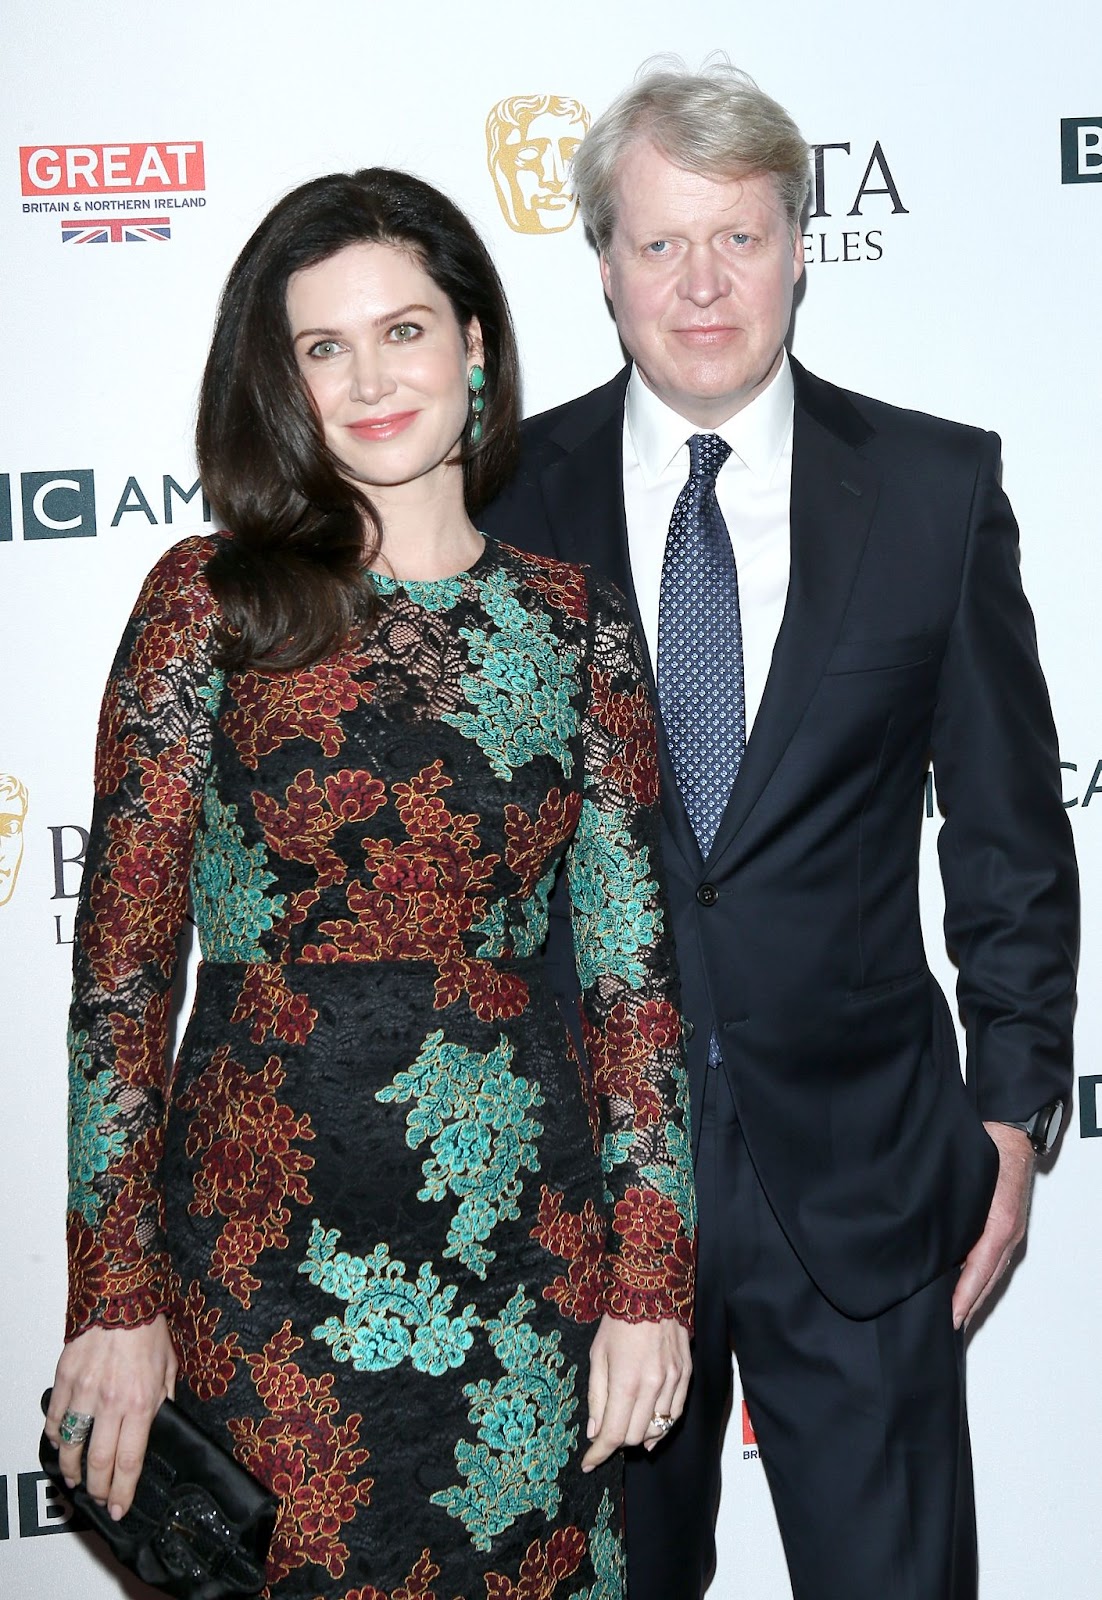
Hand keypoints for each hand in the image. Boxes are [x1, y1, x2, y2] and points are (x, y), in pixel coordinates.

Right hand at [44, 1317, 176, 1520]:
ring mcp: (84, 1392)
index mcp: (140, 1402)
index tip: (119, 1507)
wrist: (122, 1296)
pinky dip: (56, 1436)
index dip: (123, 1491)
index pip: (129, 1461)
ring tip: (78, 1480)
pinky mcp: (65, 1380)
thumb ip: (162, 1402)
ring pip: (71, 1445)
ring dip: (73, 1469)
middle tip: (99, 1498)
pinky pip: (55, 1418)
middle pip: (99, 1461)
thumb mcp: (169, 1368)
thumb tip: (156, 1429)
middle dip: (98, 1488)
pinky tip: (62, 1444)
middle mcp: (110, 1402)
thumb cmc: (148, 1329)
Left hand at [581, 1315, 690, 1471]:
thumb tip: (595, 1431)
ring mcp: (673, 1381)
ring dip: (639, 1434)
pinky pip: (676, 1413)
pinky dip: (662, 1425)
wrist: (651, 1289)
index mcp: (626, 1382)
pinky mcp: (686, 1375)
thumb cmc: (619, 1321)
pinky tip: (651, 1426)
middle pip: (635, 1436)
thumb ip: (597, 1396)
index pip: (613, 1434)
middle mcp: (653, 1386)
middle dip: (617, 1442)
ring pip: (658, 1429)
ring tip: (626, 1426)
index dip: (599, 1454)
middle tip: (605, 1434)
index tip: (589, 1462)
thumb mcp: (598, 1355)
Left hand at [952, 1123, 1034, 1329]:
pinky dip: (978, 1276)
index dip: (965, 1296)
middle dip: (969, 1304)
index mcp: (999, 1225)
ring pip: (990, 1271)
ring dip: (973, 1293)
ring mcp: (1008, 1232)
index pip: (980, 1270)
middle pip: (987, 1279)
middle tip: (949, 1326)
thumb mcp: (968, 1184)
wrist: (1008, 1133)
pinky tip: (962, 1282)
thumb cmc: (990, 1153)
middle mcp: (1006, 1234)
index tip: (952, 1316)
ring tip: (954, 1313)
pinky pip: (991, 1258)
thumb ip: (951, 1213)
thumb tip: (928, 1239)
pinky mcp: (1003, 1226)